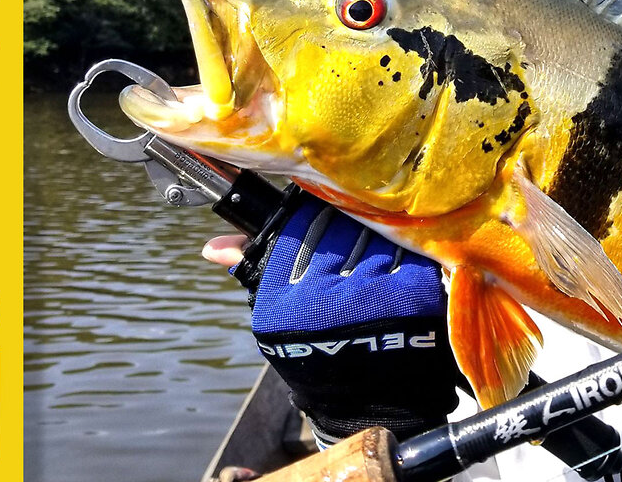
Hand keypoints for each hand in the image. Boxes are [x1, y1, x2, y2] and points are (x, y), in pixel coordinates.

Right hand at [205, 197, 460, 443]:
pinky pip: (409, 252)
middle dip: (351, 222)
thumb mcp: (280, 317)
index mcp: (282, 299)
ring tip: (386, 243)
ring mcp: (368, 296)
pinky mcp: (410, 297)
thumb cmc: (319, 354)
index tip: (328, 214)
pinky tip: (409, 261)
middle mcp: (321, 296)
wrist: (368, 407)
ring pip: (374, 235)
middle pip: (339, 227)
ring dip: (382, 234)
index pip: (299, 227)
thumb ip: (254, 270)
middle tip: (362, 224)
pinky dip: (410, 253)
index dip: (317, 215)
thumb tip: (211, 247)